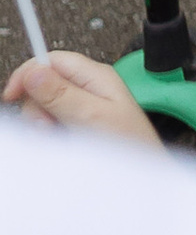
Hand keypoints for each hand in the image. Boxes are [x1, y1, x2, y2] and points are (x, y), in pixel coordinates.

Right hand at [5, 49, 159, 144]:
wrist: (144, 175)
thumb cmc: (130, 146)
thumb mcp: (91, 117)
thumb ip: (61, 94)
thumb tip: (34, 71)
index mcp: (97, 76)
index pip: (53, 60)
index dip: (29, 73)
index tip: (12, 94)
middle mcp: (90, 87)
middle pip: (44, 86)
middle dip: (38, 107)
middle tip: (49, 126)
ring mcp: (85, 107)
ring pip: (45, 108)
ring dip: (44, 125)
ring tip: (61, 138)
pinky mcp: (80, 125)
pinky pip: (53, 125)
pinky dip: (52, 135)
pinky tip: (63, 144)